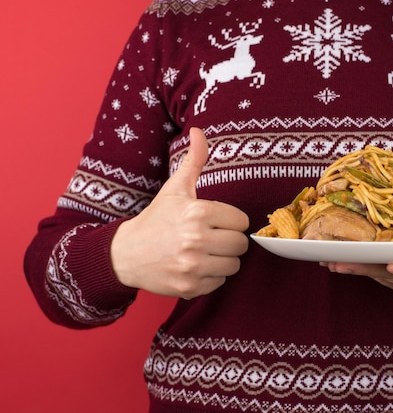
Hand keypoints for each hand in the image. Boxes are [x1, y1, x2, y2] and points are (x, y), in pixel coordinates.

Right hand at [111, 127, 248, 298]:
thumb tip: (199, 130)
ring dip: (223, 260)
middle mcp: (195, 240)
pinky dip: (211, 277)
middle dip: (229, 241)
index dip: (230, 221)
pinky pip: (219, 283)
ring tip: (204, 252)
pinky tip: (195, 267)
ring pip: (234, 266)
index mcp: (198, 213)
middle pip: (240, 245)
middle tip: (212, 238)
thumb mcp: (175, 188)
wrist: (125, 254)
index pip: (241, 221)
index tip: (216, 222)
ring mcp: (192, 266)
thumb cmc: (156, 219)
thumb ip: (193, 161)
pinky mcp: (189, 287)